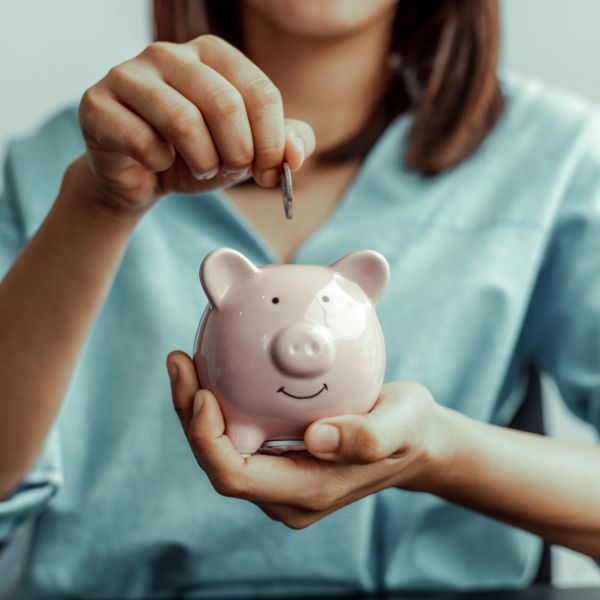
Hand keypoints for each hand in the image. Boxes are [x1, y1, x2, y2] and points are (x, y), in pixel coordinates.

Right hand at [76, 35, 314, 214]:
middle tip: (232, 170)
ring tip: (201, 169)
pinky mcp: (98, 104)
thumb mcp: (249, 150)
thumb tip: (295, 155)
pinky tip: (159, 163)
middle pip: (225, 103)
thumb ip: (283, 144)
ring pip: (184, 121)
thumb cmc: (198, 155)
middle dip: (238, 152)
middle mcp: (169, 53)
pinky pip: (144, 142)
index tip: (268, 172)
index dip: (271, 143)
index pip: (261, 92)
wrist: (142, 176)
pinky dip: (161, 165)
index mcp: (212, 53)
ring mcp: (128, 73)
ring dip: (203, 161)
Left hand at [166, 350, 446, 528]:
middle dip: (189, 416)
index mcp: (309, 491)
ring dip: (196, 409)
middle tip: (180, 361)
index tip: (202, 392)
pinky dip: (219, 406)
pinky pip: (236, 436)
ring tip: (186, 361)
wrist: (413, 440)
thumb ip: (368, 436)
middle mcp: (286, 494)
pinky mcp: (280, 461)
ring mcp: (281, 480)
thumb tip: (315, 439)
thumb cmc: (409, 430)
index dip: (206, 440)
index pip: (235, 477)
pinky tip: (215, 369)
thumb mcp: (403, 424)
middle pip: (217, 462)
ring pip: (221, 449)